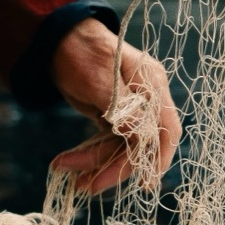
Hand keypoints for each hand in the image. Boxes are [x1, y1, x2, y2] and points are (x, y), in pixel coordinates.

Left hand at [49, 15, 179, 195]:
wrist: (58, 39)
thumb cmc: (82, 51)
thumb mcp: (98, 78)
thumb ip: (121, 106)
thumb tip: (141, 134)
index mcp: (150, 85)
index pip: (165, 127)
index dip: (159, 157)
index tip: (147, 183)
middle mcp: (144, 99)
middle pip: (139, 144)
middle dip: (113, 167)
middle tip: (86, 186)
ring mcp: (129, 108)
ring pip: (118, 147)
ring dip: (94, 163)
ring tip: (66, 173)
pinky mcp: (112, 115)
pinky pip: (105, 142)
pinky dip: (88, 155)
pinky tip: (68, 164)